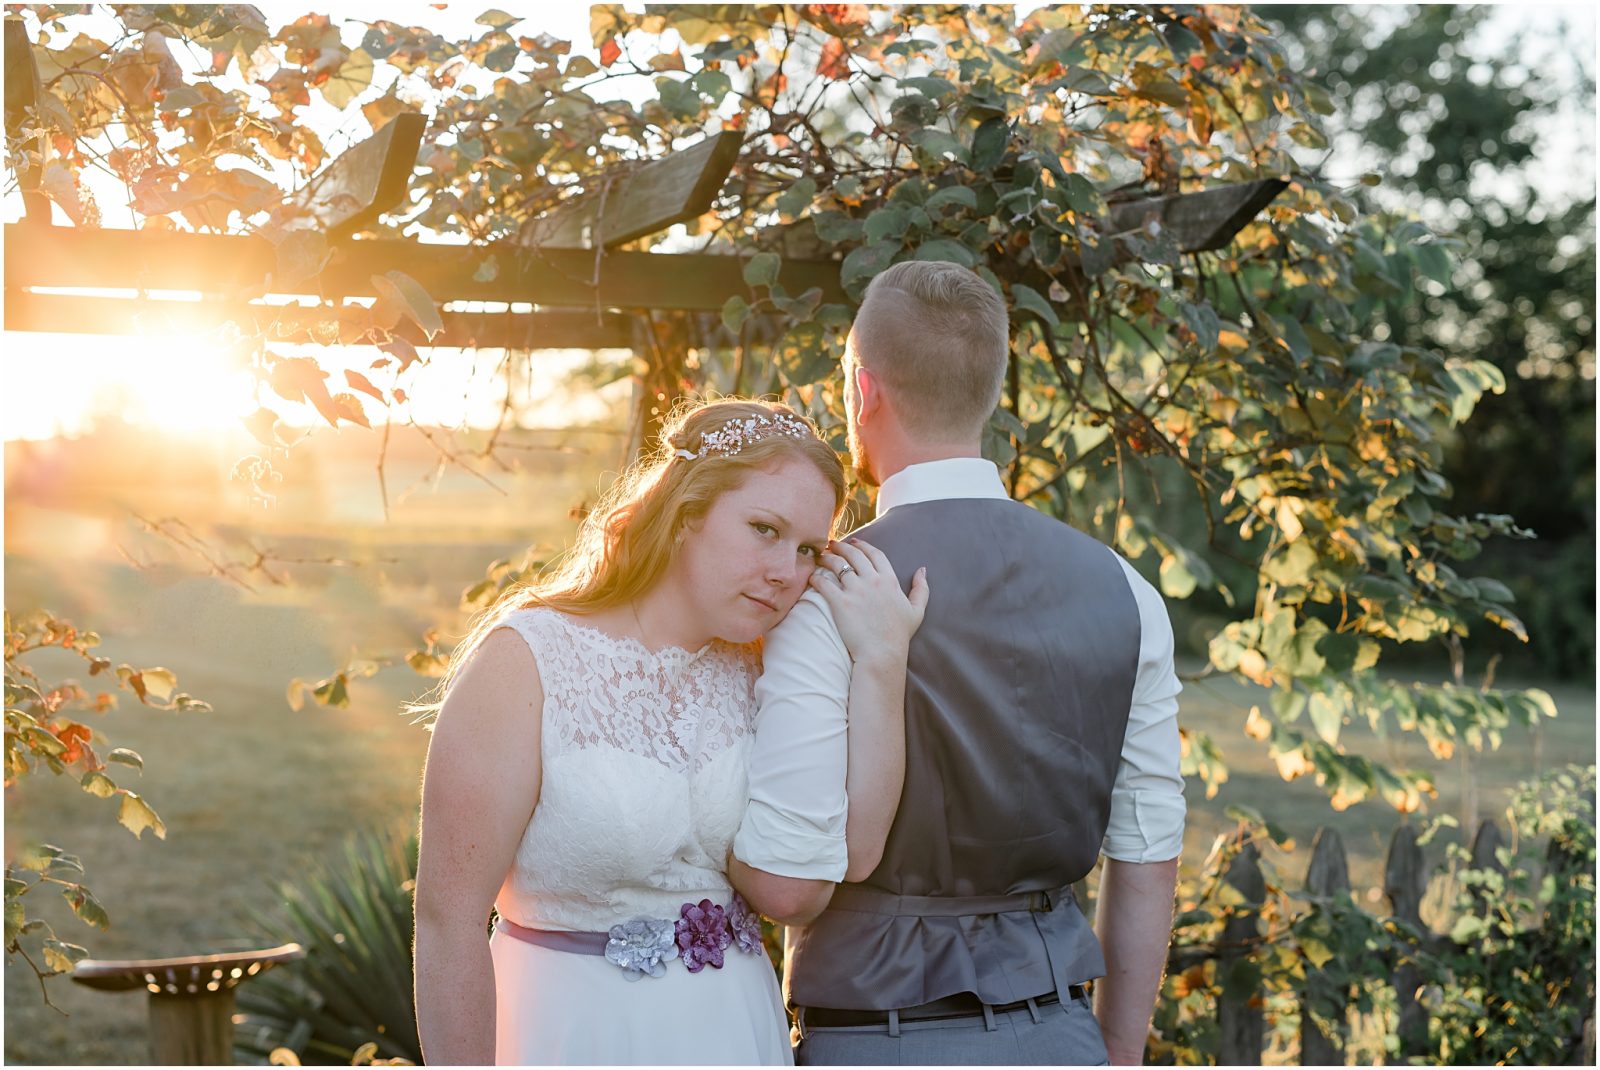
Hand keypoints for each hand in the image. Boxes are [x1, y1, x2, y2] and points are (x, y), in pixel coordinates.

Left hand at [807, 538, 928, 665]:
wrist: (882, 653)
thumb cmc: (899, 635)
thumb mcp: (917, 610)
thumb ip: (921, 589)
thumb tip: (922, 570)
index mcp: (889, 580)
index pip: (874, 554)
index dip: (862, 545)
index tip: (853, 542)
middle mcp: (872, 581)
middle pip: (853, 555)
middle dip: (840, 546)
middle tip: (831, 544)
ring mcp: (855, 591)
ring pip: (837, 565)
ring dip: (827, 558)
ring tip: (820, 557)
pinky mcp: (840, 603)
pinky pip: (824, 583)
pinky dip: (816, 577)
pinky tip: (812, 577)